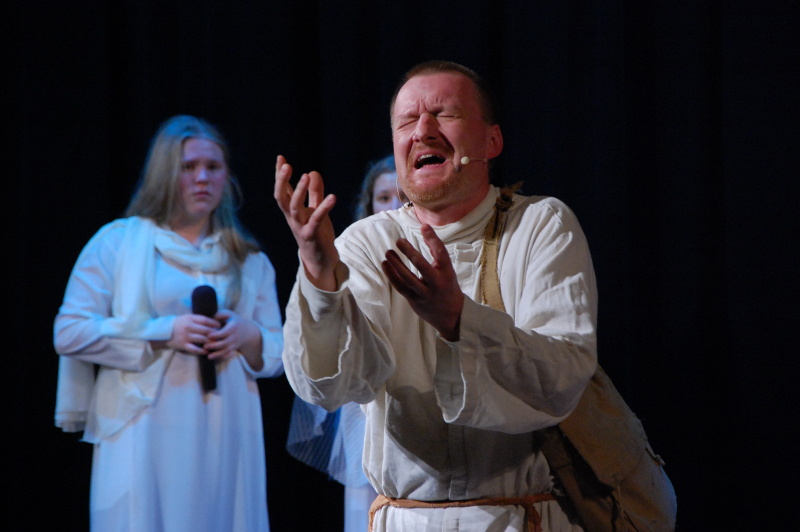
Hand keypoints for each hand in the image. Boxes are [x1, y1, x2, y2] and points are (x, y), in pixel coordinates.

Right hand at [165, 313, 221, 354]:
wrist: (163, 332)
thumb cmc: (178, 324)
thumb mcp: (187, 318)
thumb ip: (197, 319)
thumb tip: (212, 320)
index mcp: (190, 319)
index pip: (205, 320)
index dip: (214, 323)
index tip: (220, 325)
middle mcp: (188, 327)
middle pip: (206, 330)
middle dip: (215, 333)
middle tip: (221, 335)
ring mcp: (186, 336)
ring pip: (202, 339)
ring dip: (211, 342)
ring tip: (217, 343)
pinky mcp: (183, 345)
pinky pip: (194, 349)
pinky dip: (202, 351)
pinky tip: (207, 351)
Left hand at [204, 310, 263, 370]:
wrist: (247, 331)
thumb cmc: (234, 320)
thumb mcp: (229, 314)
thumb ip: (220, 314)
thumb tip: (211, 318)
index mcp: (233, 327)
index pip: (225, 332)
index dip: (216, 334)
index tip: (208, 335)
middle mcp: (235, 336)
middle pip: (225, 343)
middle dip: (214, 345)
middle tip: (204, 346)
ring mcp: (235, 344)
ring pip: (226, 351)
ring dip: (217, 354)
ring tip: (208, 356)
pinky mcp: (233, 349)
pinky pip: (228, 355)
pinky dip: (222, 357)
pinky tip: (214, 358)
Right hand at [274, 155, 338, 290]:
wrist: (321, 261)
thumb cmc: (317, 234)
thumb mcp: (316, 210)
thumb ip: (315, 193)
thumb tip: (313, 172)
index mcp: (292, 211)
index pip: (283, 190)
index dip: (280, 175)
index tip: (280, 158)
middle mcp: (292, 218)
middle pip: (282, 198)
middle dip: (282, 181)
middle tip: (286, 165)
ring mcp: (300, 227)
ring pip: (295, 207)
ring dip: (299, 191)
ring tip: (305, 175)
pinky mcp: (311, 236)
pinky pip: (316, 221)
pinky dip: (323, 208)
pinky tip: (333, 197)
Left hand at [381, 224, 463, 340]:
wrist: (451, 316)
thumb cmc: (447, 286)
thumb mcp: (447, 269)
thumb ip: (435, 251)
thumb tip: (424, 228)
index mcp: (447, 272)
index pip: (441, 253)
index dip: (432, 239)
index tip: (424, 226)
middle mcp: (436, 283)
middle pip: (422, 265)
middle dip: (410, 252)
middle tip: (399, 241)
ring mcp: (424, 293)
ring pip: (407, 278)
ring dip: (396, 264)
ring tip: (388, 252)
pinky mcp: (414, 300)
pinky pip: (400, 287)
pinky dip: (391, 275)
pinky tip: (385, 264)